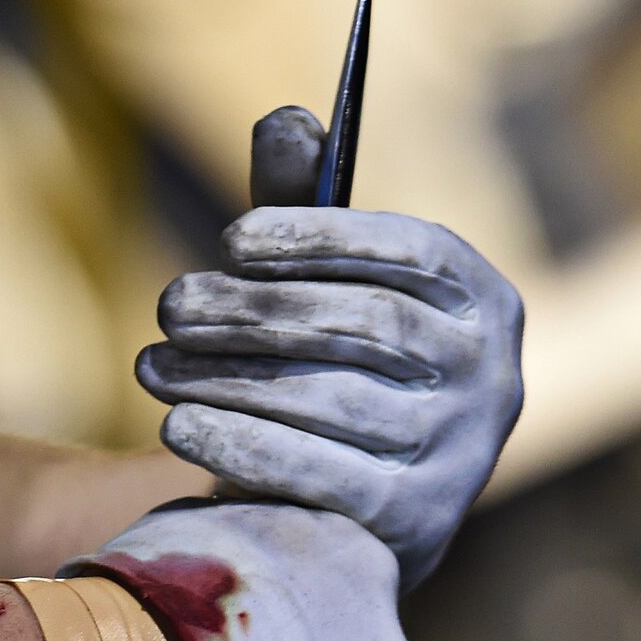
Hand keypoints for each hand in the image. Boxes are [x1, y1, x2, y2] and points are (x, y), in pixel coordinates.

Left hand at [136, 106, 524, 588]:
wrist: (345, 510)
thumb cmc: (327, 367)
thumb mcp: (319, 286)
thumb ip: (301, 209)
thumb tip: (284, 119)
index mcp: (480, 299)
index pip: (411, 253)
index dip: (319, 238)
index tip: (232, 238)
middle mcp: (490, 375)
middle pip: (363, 325)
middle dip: (253, 311)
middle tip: (169, 304)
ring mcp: (459, 454)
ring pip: (331, 399)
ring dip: (226, 377)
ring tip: (150, 365)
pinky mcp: (410, 521)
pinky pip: (318, 474)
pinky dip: (238, 443)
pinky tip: (176, 422)